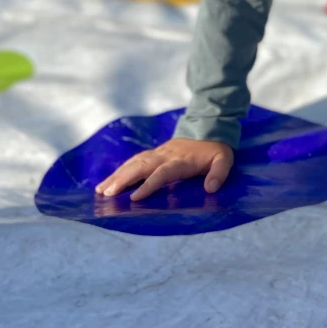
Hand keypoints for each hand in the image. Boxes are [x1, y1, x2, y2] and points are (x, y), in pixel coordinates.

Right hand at [95, 138, 233, 201]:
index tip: (135, 198)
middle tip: (107, 194)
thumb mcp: (224, 160)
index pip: (163, 173)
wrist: (208, 129)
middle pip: (141, 167)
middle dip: (124, 180)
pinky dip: (120, 171)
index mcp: (181, 160)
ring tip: (101, 190)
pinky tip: (108, 182)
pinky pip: (133, 162)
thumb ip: (219, 173)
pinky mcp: (153, 154)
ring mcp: (157, 153)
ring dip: (117, 176)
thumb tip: (211, 188)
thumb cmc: (215, 150)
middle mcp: (165, 156)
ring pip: (134, 163)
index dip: (149, 184)